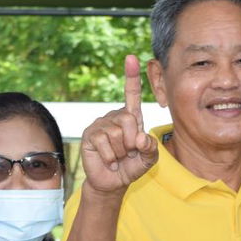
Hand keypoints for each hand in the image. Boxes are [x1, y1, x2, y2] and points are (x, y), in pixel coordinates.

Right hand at [79, 55, 158, 194]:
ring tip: (117, 157)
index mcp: (131, 117)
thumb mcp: (149, 159)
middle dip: (131, 141)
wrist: (114, 183)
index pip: (132, 94)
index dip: (132, 76)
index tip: (131, 57)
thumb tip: (140, 138)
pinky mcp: (89, 135)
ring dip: (120, 152)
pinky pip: (104, 143)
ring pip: (116, 134)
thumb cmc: (132, 167)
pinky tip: (109, 162)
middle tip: (128, 152)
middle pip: (128, 119)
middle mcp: (115, 117)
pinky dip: (110, 157)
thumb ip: (151, 148)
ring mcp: (100, 125)